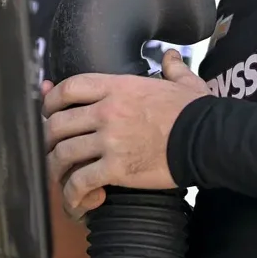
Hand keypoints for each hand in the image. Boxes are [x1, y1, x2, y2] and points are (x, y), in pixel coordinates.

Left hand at [42, 50, 211, 218]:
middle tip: (51, 149)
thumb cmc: (195, 112)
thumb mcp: (183, 81)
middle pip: (57, 123)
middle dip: (48, 139)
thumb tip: (169, 56)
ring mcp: (109, 140)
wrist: (208, 140)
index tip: (49, 112)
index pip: (69, 88)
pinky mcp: (116, 168)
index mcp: (116, 86)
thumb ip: (171, 67)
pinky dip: (72, 194)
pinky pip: (80, 181)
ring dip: (55, 169)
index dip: (51, 101)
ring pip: (63, 154)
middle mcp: (106, 111)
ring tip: (60, 178)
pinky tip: (76, 201)